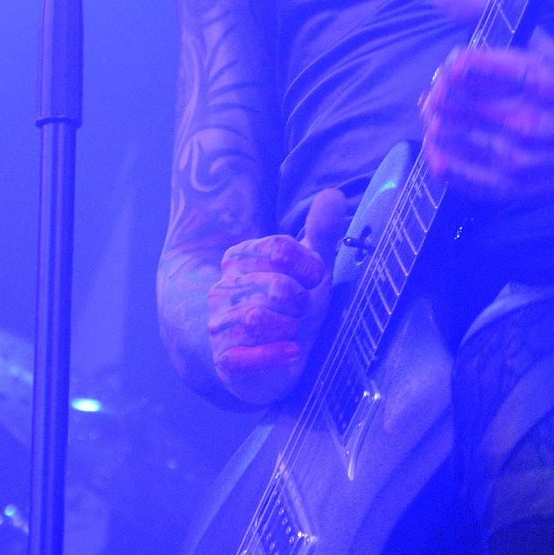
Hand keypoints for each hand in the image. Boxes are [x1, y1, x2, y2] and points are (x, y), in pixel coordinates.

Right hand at [206, 188, 349, 405]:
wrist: (276, 360)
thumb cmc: (292, 307)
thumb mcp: (310, 269)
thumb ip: (320, 232)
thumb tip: (333, 193)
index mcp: (240, 258)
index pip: (279, 249)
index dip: (308, 266)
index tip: (314, 280)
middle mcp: (223, 288)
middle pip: (274, 285)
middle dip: (300, 299)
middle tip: (302, 309)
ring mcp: (220, 323)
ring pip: (256, 317)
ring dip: (289, 326)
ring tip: (294, 330)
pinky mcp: (224, 358)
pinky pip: (245, 355)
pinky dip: (275, 354)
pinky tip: (292, 351)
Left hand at [420, 0, 553, 205]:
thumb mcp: (541, 43)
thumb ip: (488, 15)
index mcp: (539, 78)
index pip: (476, 66)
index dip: (454, 66)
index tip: (453, 66)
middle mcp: (529, 118)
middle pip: (461, 103)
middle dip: (440, 94)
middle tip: (437, 91)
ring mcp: (521, 156)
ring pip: (458, 138)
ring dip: (436, 124)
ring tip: (433, 114)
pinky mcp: (515, 187)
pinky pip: (467, 179)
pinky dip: (444, 164)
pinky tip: (435, 150)